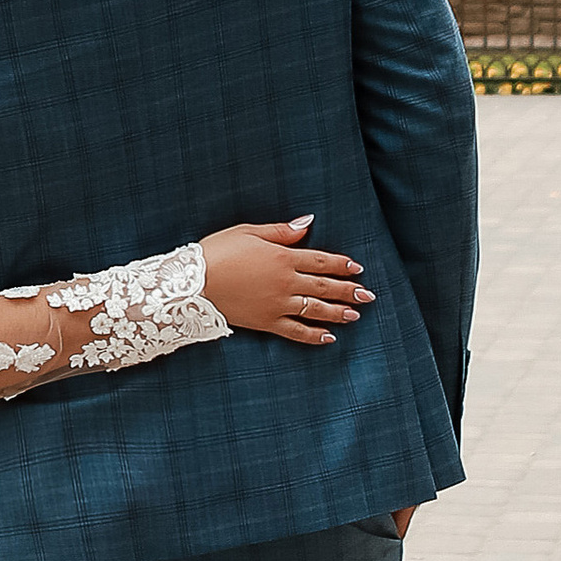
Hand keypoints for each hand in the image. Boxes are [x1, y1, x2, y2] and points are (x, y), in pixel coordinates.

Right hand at [200, 217, 372, 345]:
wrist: (192, 284)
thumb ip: (282, 231)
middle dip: (348, 290)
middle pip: (324, 287)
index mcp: (283, 257)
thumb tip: (308, 223)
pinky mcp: (266, 322)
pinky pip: (296, 332)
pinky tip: (328, 337)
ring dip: (338, 312)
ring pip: (316, 310)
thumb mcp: (248, 232)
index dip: (342, 264)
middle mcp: (286, 282)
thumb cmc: (217, 251)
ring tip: (356, 315)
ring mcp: (277, 305)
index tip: (358, 268)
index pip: (322, 261)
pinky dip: (313, 335)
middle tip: (367, 295)